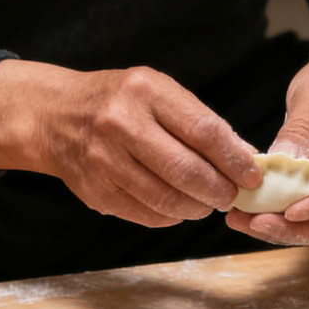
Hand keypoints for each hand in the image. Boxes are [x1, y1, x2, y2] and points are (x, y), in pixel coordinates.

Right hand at [0, 60, 261, 226]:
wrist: (55, 116)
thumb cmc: (120, 102)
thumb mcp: (158, 93)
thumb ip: (201, 123)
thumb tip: (246, 159)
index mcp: (144, 91)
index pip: (203, 131)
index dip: (234, 160)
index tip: (253, 176)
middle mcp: (121, 124)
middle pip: (186, 171)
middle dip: (219, 190)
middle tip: (231, 196)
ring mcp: (104, 161)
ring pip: (167, 200)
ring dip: (197, 208)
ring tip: (206, 202)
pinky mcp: (96, 192)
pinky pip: (146, 215)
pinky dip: (170, 216)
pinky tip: (178, 206)